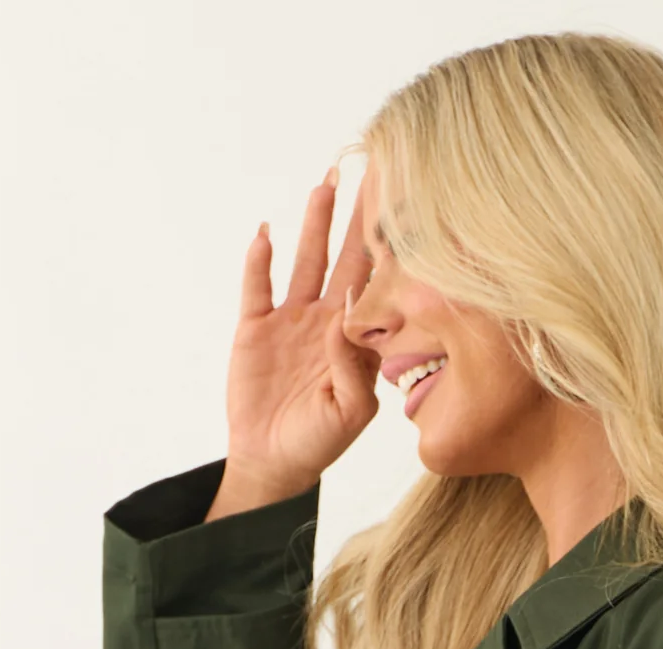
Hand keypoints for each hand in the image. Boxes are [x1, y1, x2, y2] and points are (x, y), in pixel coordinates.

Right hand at [219, 166, 380, 502]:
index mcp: (358, 338)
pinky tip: (267, 232)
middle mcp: (327, 320)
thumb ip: (353, 368)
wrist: (272, 462)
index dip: (390, 249)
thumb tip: (345, 315)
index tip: (407, 209)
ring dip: (315, 223)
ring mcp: (291, 320)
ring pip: (305, 260)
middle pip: (346, 258)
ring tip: (326, 184)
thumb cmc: (319, 442)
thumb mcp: (350, 414)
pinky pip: (257, 286)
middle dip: (359, 218)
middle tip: (373, 171)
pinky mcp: (255, 327)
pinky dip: (259, 260)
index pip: (378, 285)